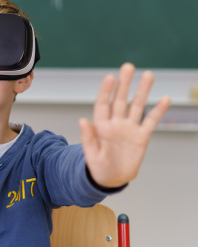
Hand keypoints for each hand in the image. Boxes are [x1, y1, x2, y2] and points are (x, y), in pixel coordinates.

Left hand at [79, 63, 170, 187]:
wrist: (112, 179)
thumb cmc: (98, 167)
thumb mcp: (91, 154)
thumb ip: (88, 137)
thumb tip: (82, 120)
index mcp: (101, 126)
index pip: (103, 104)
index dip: (106, 90)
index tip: (110, 77)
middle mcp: (115, 123)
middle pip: (120, 99)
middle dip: (124, 83)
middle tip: (128, 66)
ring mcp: (129, 128)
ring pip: (137, 106)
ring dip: (142, 91)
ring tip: (148, 75)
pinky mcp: (141, 137)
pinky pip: (151, 121)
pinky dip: (158, 110)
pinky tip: (165, 98)